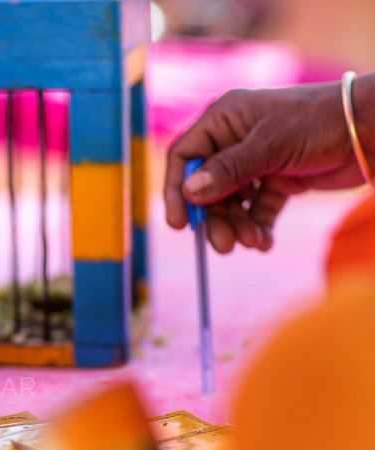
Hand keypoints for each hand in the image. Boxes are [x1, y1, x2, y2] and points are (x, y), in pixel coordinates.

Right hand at [164, 77, 373, 253]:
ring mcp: (256, 161)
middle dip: (215, 218)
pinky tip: (265, 241)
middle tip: (223, 246)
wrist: (373, 129)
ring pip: (232, 201)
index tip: (180, 223)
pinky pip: (257, 208)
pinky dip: (258, 225)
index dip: (177, 190)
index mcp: (223, 119)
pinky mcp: (278, 179)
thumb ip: (228, 170)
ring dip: (238, 225)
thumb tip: (190, 192)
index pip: (185, 156)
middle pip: (207, 186)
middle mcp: (234, 139)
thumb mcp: (270, 145)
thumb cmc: (320, 123)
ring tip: (252, 243)